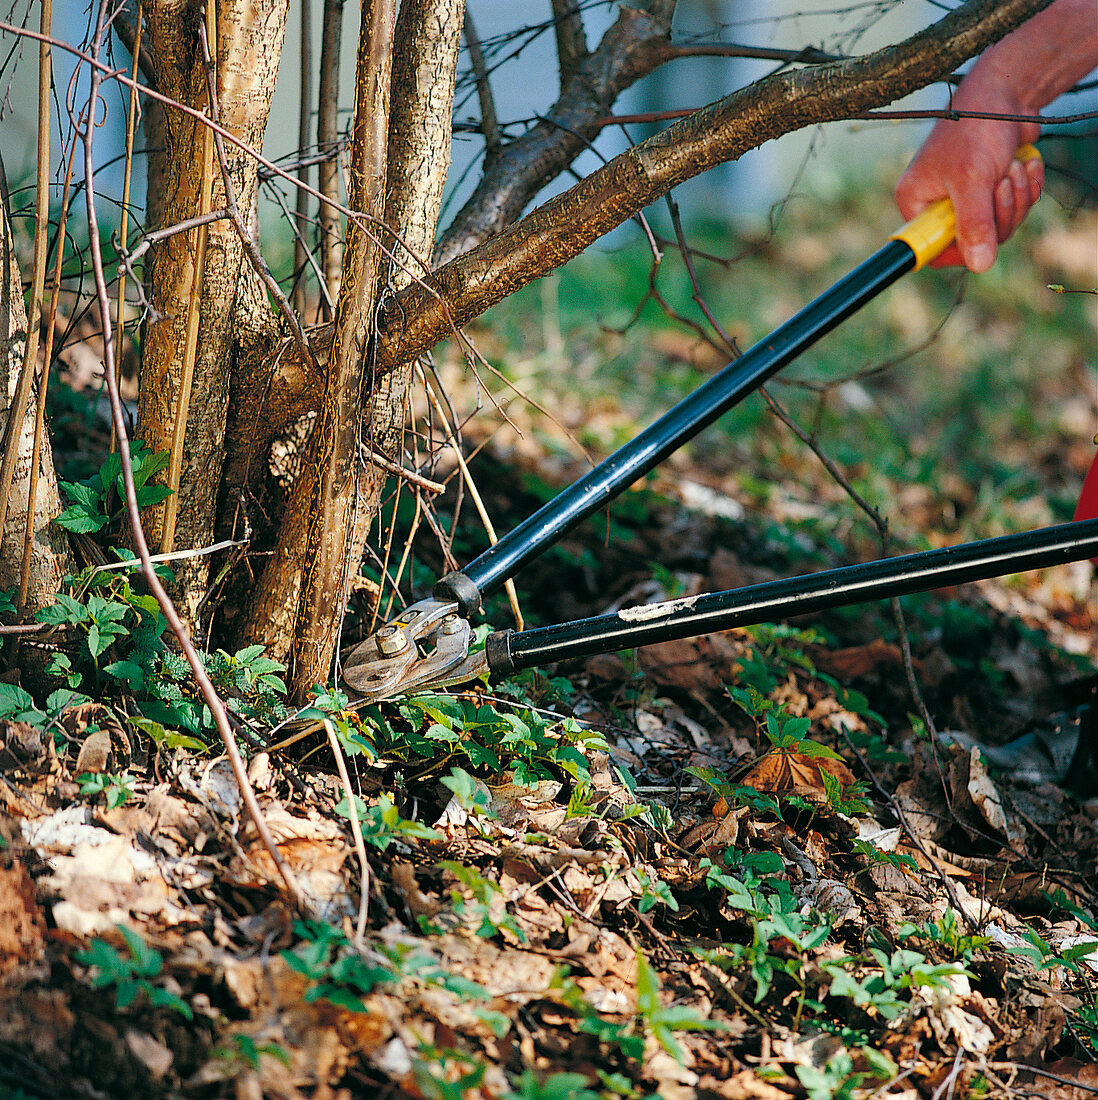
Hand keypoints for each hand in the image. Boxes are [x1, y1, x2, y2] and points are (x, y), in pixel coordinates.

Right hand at [894, 76, 1042, 271]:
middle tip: (1005, 184)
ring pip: (998, 226)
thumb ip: (974, 224)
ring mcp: (966, 197)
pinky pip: (1014, 208)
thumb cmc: (978, 128)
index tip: (984, 238)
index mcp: (916, 202)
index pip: (931, 249)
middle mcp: (937, 203)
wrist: (1009, 90)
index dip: (960, 249)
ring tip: (1016, 168)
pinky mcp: (992, 188)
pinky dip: (1027, 188)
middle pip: (972, 240)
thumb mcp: (973, 180)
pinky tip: (1026, 164)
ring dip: (1017, 199)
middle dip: (999, 214)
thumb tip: (979, 265)